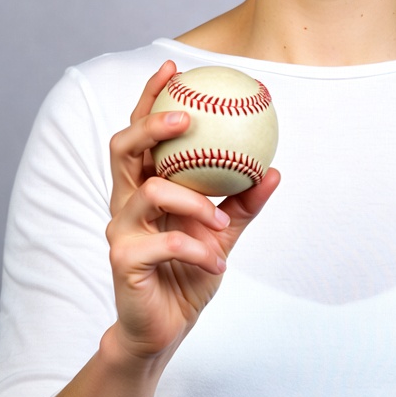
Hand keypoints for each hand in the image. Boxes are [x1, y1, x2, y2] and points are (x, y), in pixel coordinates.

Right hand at [106, 60, 278, 361]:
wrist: (165, 327)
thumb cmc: (188, 273)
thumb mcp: (222, 234)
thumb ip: (243, 203)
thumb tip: (275, 170)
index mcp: (145, 187)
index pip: (140, 133)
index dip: (150, 97)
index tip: (174, 68)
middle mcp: (125, 202)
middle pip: (123, 149)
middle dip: (150, 126)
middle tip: (183, 118)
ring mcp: (120, 230)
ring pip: (150, 193)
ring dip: (193, 203)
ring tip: (220, 221)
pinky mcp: (123, 260)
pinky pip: (164, 243)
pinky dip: (197, 249)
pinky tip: (217, 263)